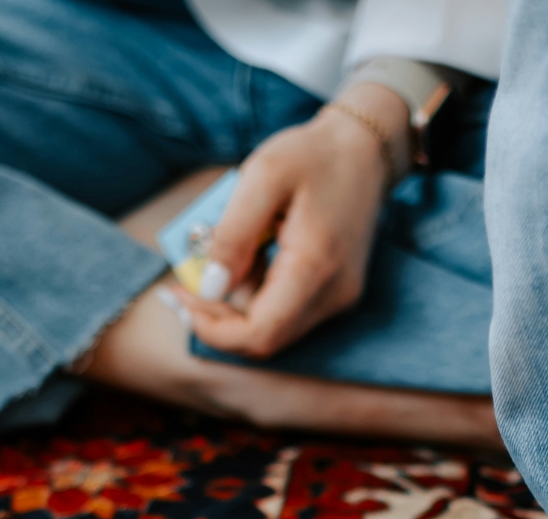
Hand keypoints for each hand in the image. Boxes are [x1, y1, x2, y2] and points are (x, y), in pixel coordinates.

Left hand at [174, 82, 409, 359]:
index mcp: (315, 268)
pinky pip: (285, 314)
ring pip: (272, 330)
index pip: (260, 334)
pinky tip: (242, 266)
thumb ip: (232, 234)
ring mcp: (337, 299)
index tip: (182, 297)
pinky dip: (254, 300)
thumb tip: (209, 289)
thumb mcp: (262, 175)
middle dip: (217, 322)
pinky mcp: (333, 295)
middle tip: (182, 289)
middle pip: (264, 340)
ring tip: (209, 270)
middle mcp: (332, 296)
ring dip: (234, 311)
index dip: (214, 329)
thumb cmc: (314, 156)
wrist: (365, 149)